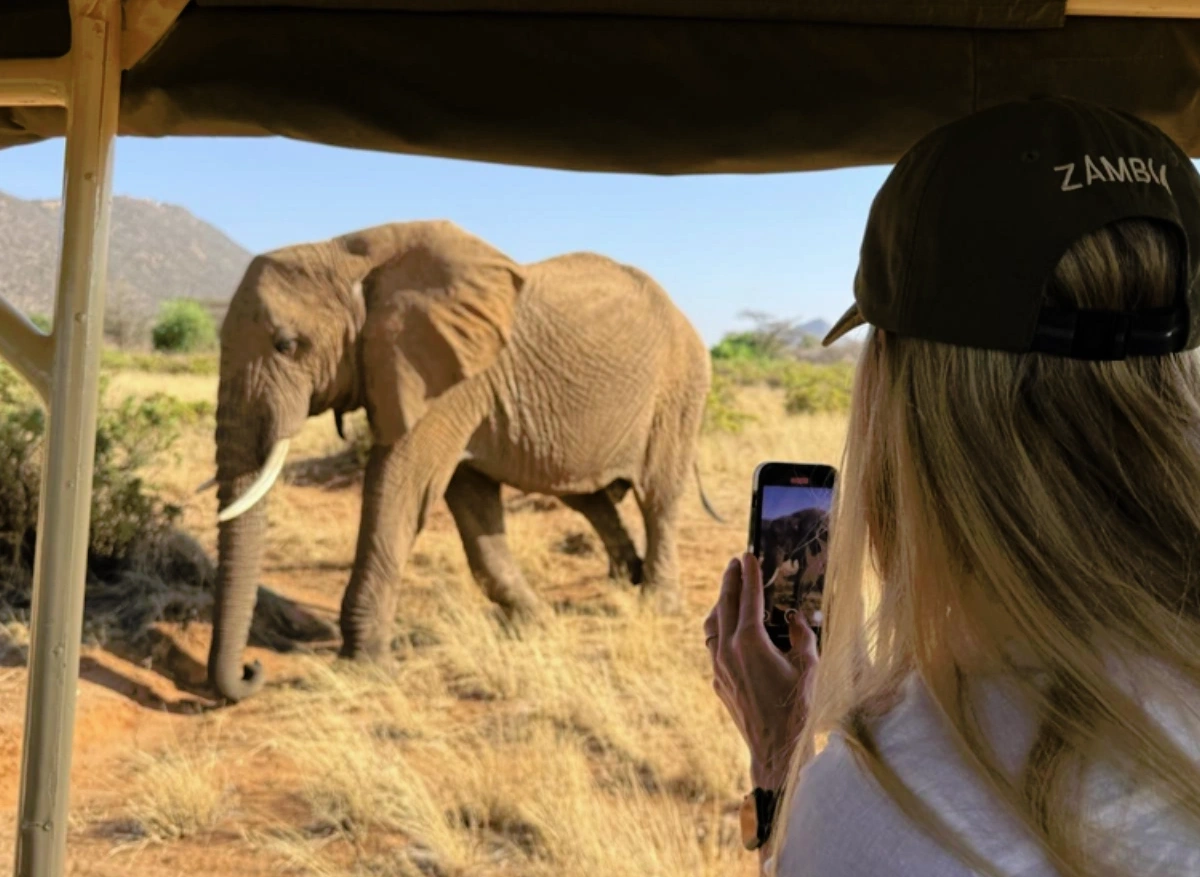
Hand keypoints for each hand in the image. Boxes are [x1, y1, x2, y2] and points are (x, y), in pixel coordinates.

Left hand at [705, 553, 818, 790]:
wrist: (777, 749)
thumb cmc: (798, 708)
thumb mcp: (809, 667)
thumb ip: (801, 635)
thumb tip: (794, 616)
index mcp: (750, 642)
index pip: (748, 598)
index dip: (750, 574)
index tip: (748, 554)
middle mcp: (727, 651)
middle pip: (725, 605)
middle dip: (730, 581)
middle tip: (736, 563)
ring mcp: (719, 667)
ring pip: (712, 625)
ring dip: (721, 604)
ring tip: (731, 591)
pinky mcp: (718, 682)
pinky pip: (713, 646)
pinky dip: (719, 629)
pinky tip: (730, 628)